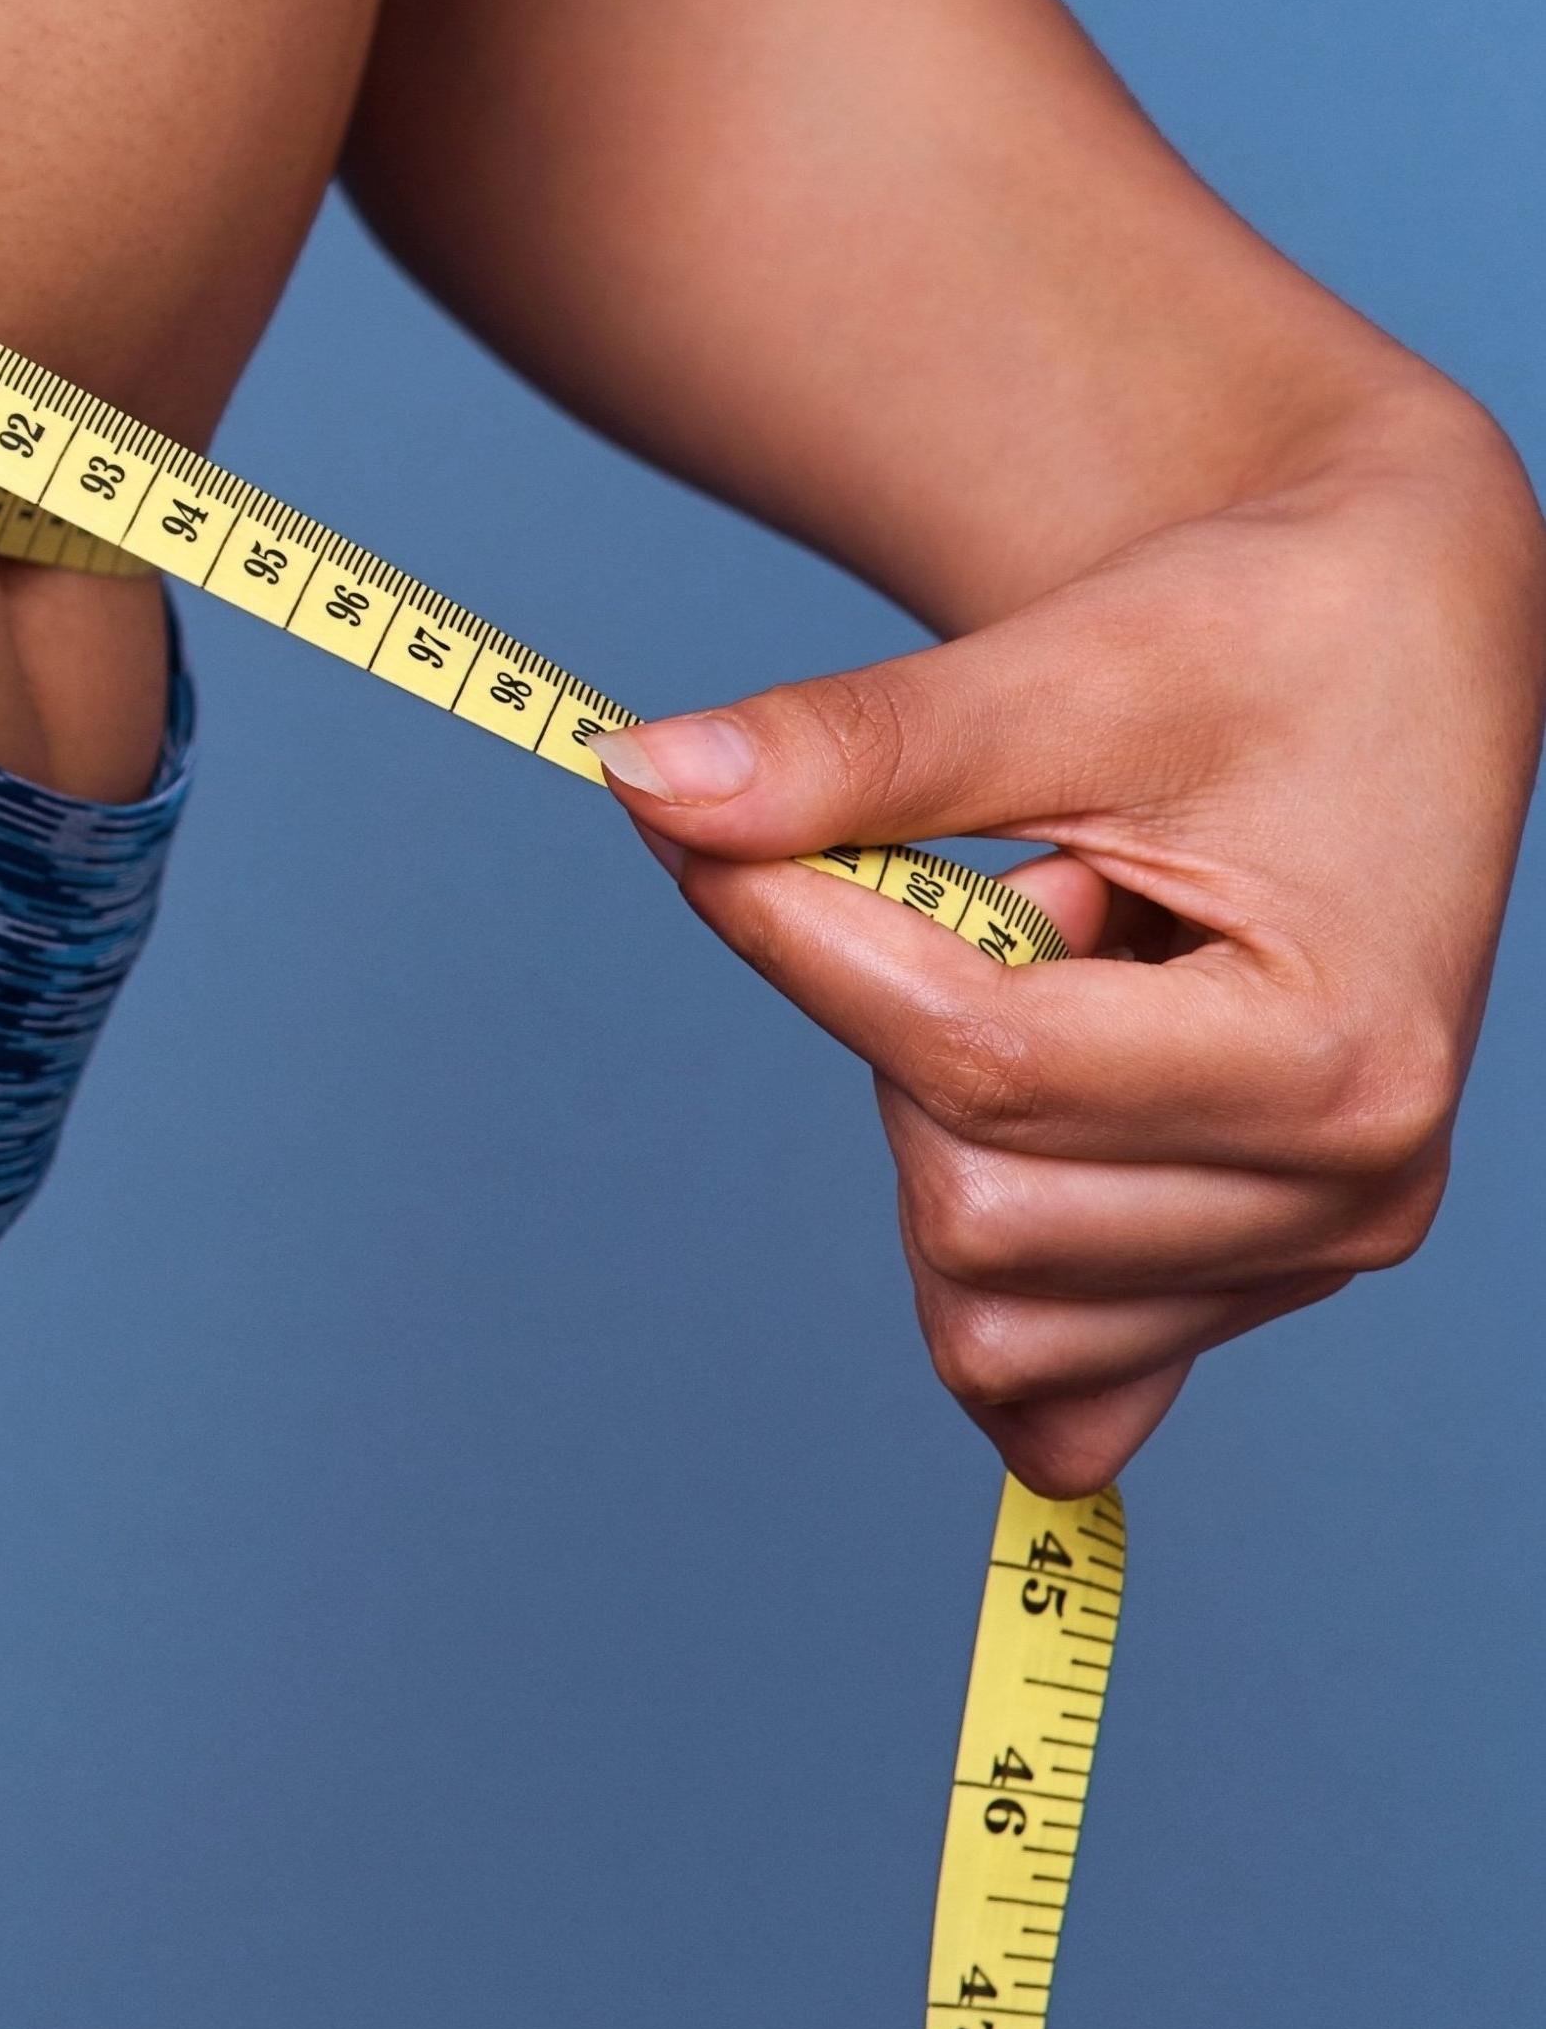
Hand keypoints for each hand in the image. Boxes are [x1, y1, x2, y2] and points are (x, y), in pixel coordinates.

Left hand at [596, 392, 1543, 1493]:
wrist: (1383, 647)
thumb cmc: (1263, 638)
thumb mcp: (1069, 662)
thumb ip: (859, 746)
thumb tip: (646, 782)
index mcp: (1334, 1059)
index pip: (974, 1065)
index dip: (794, 937)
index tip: (711, 825)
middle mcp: (1346, 1194)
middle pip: (970, 1206)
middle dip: (904, 1032)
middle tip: (1020, 886)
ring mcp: (1301, 1256)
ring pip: (984, 1310)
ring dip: (947, 1124)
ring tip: (1070, 965)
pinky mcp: (1241, 1279)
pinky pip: (1049, 1390)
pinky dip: (974, 1275)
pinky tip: (990, 1123)